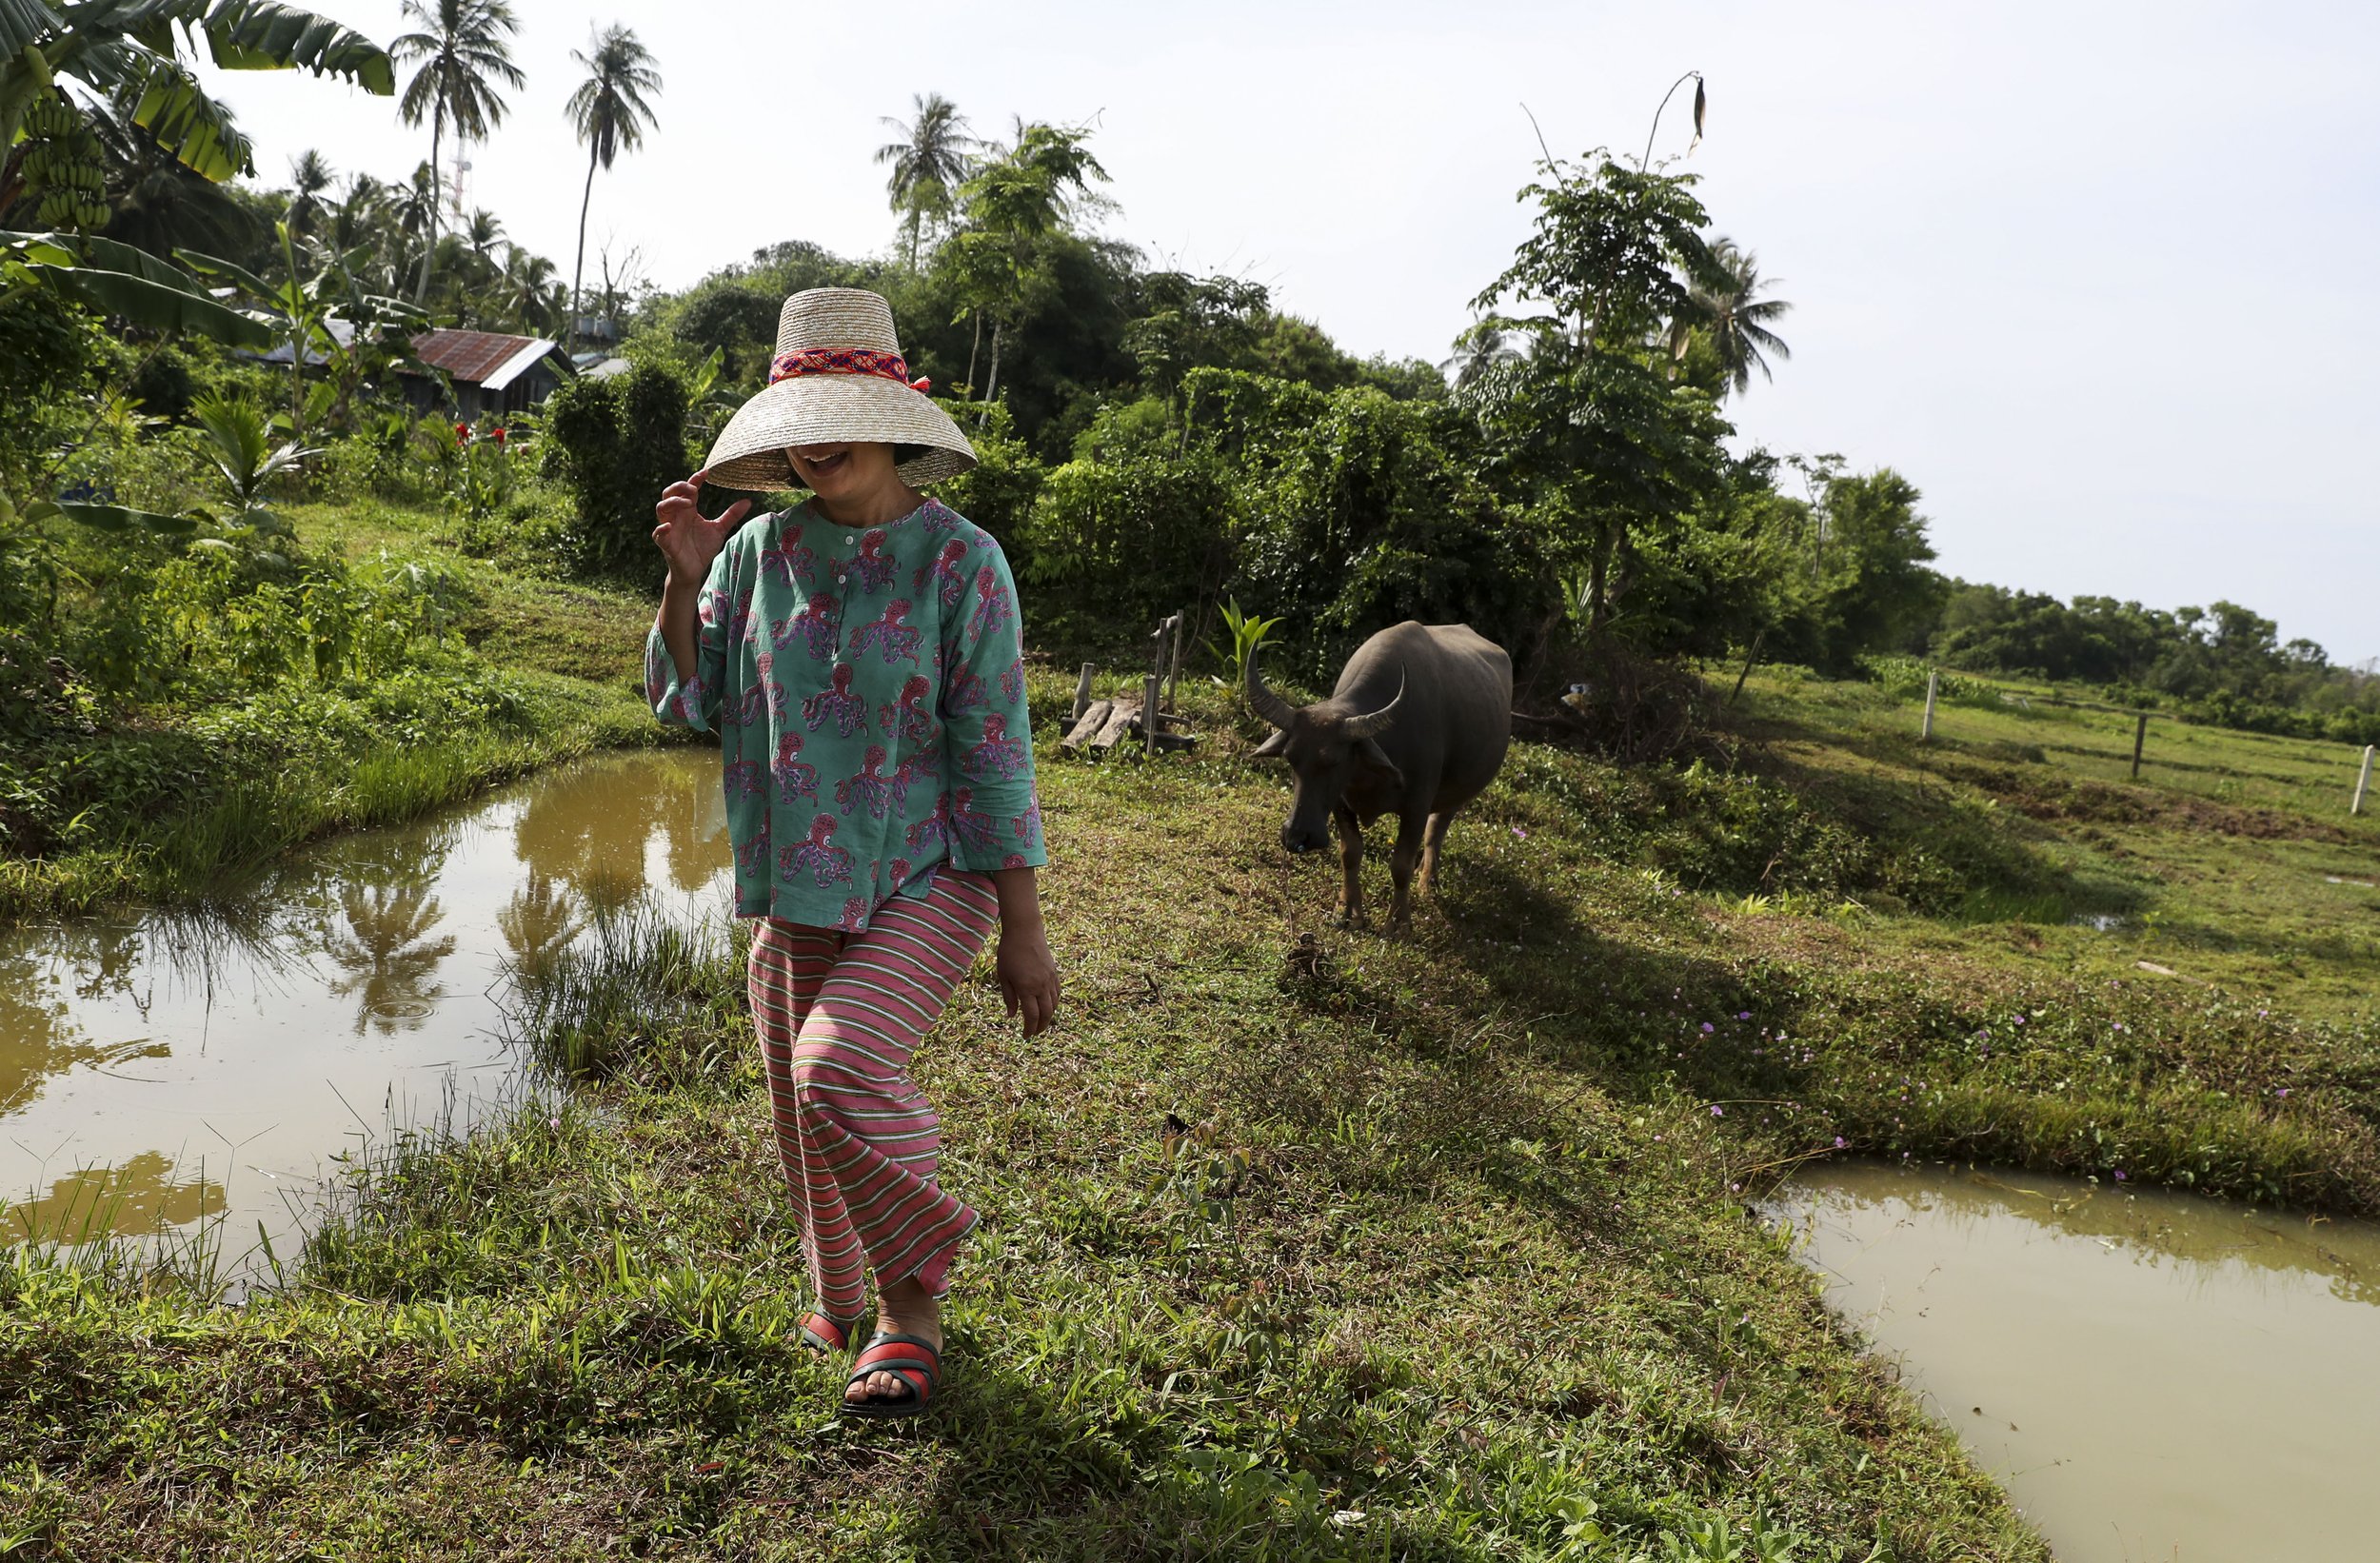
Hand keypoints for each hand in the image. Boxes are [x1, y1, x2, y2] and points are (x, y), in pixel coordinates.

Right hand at [651, 469, 750, 583]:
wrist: (694, 571)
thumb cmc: (702, 548)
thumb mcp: (719, 529)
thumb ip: (731, 515)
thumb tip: (748, 501)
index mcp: (688, 510)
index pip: (688, 490)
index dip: (695, 479)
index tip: (707, 472)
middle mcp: (677, 516)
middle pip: (669, 493)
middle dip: (679, 488)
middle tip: (694, 490)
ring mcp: (670, 529)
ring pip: (661, 508)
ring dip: (673, 503)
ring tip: (688, 503)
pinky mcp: (666, 544)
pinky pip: (658, 534)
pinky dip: (662, 528)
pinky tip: (670, 526)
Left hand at [996, 923, 1060, 1037]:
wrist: (1024, 930)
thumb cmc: (1008, 952)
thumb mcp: (1003, 976)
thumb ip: (1009, 997)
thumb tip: (1012, 1015)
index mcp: (1026, 988)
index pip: (1032, 1016)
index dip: (1029, 1029)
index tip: (1025, 1036)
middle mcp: (1041, 986)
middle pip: (1046, 1014)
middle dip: (1041, 1027)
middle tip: (1034, 1033)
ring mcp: (1050, 979)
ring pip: (1054, 1004)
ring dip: (1049, 1017)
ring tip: (1041, 1022)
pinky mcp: (1054, 972)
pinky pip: (1057, 993)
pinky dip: (1054, 1003)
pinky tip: (1048, 1006)